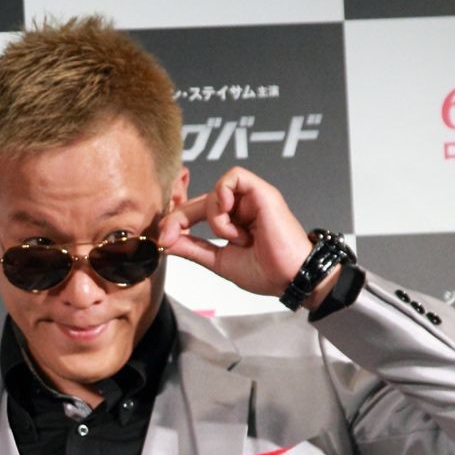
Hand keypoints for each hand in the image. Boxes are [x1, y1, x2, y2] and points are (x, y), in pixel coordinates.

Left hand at [158, 167, 313, 297]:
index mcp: (232, 222)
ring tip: (231, 236)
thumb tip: (164, 242)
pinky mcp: (261, 191)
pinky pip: (233, 177)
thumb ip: (192, 249)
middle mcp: (241, 207)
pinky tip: (229, 217)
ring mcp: (251, 198)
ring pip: (215, 189)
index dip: (176, 220)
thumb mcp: (218, 261)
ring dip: (214, 215)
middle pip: (200, 200)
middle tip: (169, 235)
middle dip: (180, 217)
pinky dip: (223, 196)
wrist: (290, 278)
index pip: (196, 212)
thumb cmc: (265, 273)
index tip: (163, 238)